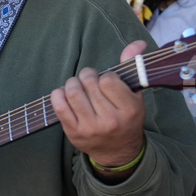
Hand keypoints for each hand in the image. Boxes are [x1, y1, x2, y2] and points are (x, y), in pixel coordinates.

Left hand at [52, 40, 146, 167]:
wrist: (118, 152)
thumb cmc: (126, 119)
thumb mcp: (135, 96)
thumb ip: (132, 67)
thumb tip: (137, 43)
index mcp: (129, 110)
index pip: (108, 80)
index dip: (104, 76)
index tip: (105, 81)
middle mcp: (110, 120)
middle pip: (89, 83)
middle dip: (86, 75)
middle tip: (88, 79)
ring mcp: (90, 128)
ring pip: (73, 92)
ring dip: (72, 83)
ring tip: (77, 86)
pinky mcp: (73, 133)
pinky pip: (59, 106)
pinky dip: (58, 94)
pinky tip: (64, 95)